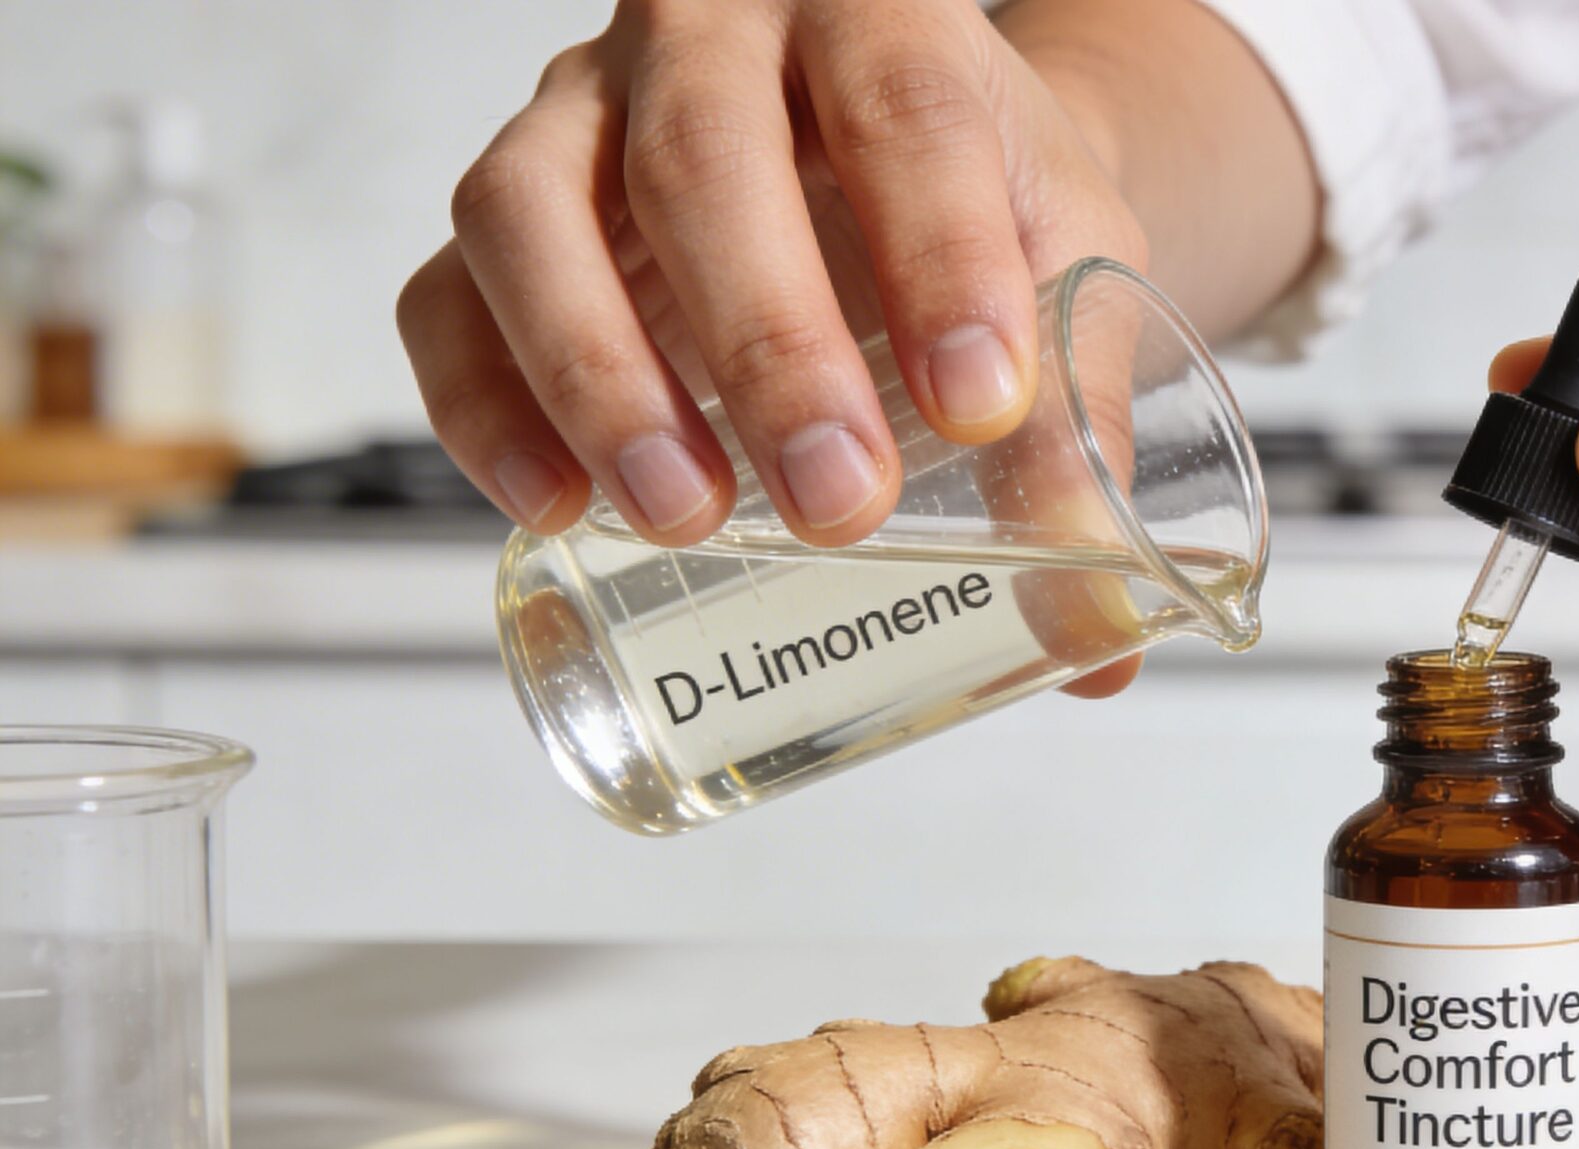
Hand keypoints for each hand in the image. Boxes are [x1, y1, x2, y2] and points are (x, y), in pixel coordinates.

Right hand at [397, 0, 1144, 551]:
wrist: (903, 146)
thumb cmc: (980, 205)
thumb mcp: (1065, 270)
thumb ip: (1081, 423)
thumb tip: (1103, 630)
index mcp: (881, 17)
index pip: (906, 113)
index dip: (942, 260)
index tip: (982, 408)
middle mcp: (712, 34)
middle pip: (706, 162)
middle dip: (770, 348)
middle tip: (840, 503)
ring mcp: (582, 111)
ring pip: (531, 210)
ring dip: (597, 375)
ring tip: (683, 515)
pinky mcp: (509, 208)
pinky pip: (446, 295)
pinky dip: (483, 406)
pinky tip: (556, 507)